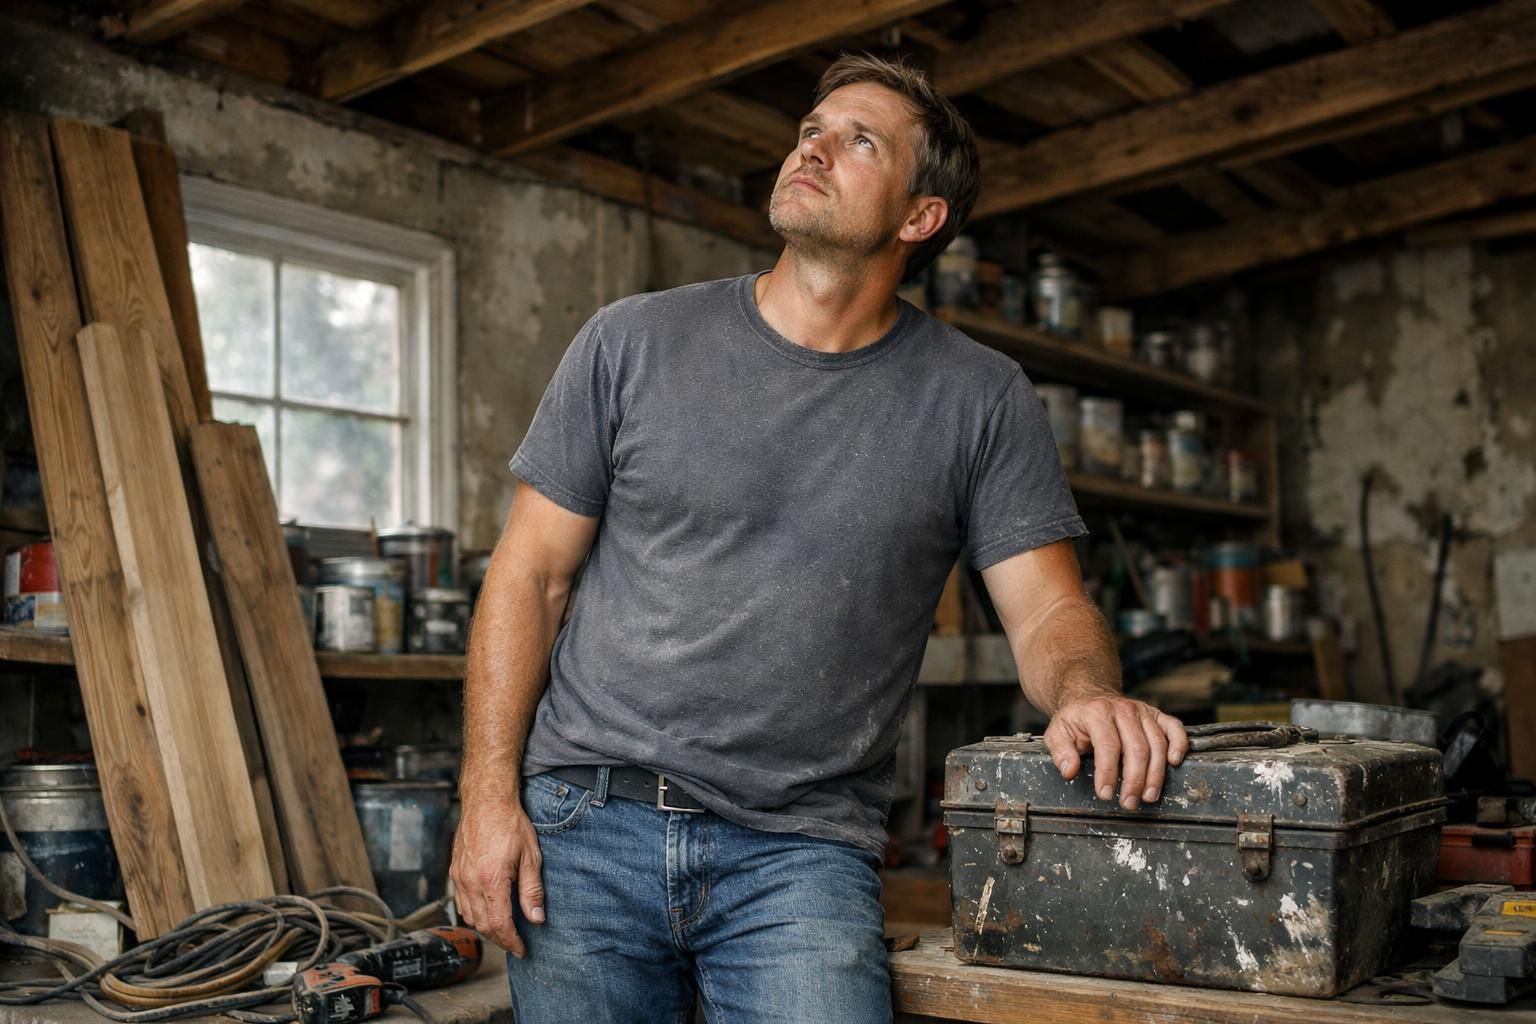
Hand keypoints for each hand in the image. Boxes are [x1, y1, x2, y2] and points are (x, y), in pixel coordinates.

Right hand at [450, 792, 544, 956]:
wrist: (486, 801)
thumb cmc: (510, 824)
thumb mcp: (530, 857)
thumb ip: (532, 891)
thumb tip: (536, 918)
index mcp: (491, 880)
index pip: (500, 924)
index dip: (511, 942)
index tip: (521, 950)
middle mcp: (471, 882)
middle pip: (482, 925)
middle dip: (500, 939)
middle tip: (515, 944)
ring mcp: (459, 877)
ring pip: (469, 916)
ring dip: (486, 928)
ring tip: (503, 931)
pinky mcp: (455, 871)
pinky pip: (461, 902)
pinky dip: (473, 913)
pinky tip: (487, 911)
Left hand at [1045, 695, 1188, 809]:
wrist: (1089, 696)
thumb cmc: (1075, 719)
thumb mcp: (1057, 732)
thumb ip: (1061, 752)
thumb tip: (1069, 771)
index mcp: (1097, 713)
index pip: (1107, 746)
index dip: (1108, 773)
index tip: (1105, 794)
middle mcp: (1123, 710)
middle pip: (1136, 749)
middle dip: (1134, 780)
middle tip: (1129, 802)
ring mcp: (1143, 711)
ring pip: (1157, 744)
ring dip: (1155, 774)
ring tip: (1149, 796)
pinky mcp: (1156, 714)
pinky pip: (1174, 727)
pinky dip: (1179, 744)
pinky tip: (1174, 762)